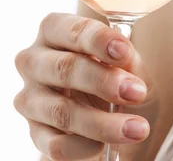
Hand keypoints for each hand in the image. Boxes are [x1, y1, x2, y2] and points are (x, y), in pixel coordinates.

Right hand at [14, 13, 152, 159]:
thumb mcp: (127, 61)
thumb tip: (124, 57)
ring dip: (103, 123)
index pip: (73, 30)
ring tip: (136, 128)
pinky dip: (85, 147)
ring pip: (62, 111)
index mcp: (55, 30)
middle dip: (103, 81)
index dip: (99, 40)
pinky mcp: (34, 133)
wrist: (107, 112)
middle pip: (64, 68)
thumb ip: (126, 57)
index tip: (124, 52)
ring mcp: (30, 98)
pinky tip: (107, 146)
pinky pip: (56, 145)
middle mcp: (34, 60)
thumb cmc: (115, 73)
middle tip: (136, 93)